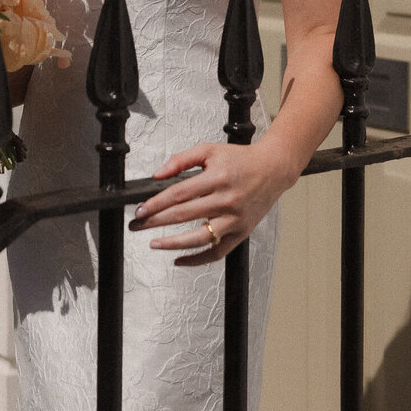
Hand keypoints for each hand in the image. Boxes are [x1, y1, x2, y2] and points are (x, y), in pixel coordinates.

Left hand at [128, 140, 290, 265]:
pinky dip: (197, 260)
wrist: (273, 169)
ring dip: (173, 244)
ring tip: (154, 244)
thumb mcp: (209, 150)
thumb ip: (181, 160)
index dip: (156, 203)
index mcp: (217, 177)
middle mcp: (226, 200)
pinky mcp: (241, 232)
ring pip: (199, 238)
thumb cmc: (240, 159)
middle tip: (137, 225)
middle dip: (156, 222)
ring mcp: (234, 219)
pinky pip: (217, 252)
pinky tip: (179, 259)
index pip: (179, 194)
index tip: (140, 210)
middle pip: (184, 215)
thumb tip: (158, 175)